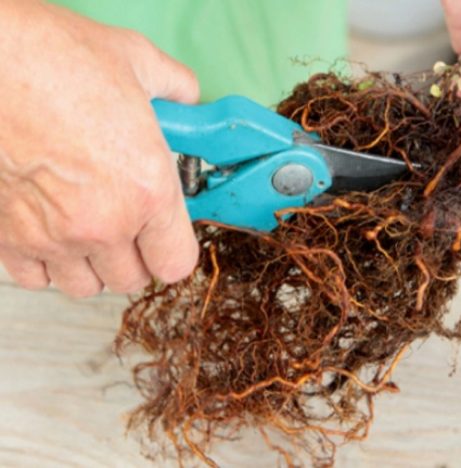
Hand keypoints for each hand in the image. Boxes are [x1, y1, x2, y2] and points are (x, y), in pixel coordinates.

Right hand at [0, 0, 199, 297]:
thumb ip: (175, 88)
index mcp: (148, 191)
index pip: (177, 263)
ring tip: (90, 229)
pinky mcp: (7, 237)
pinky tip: (50, 230)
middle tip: (130, 224)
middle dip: (136, 256)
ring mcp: (52, 236)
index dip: (175, 249)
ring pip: (85, 286)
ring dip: (92, 265)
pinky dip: (46, 263)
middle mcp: (103, 225)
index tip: (168, 235)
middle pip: (133, 279)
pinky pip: (36, 278)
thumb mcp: (137, 62)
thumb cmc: (53, 58)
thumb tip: (187, 95)